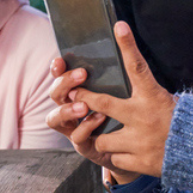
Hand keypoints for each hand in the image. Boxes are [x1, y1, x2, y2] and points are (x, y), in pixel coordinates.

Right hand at [45, 59, 138, 179]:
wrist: (137, 147)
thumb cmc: (128, 114)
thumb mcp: (121, 92)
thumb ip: (114, 77)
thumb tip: (118, 45)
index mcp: (77, 93)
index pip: (60, 78)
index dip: (57, 69)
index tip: (61, 60)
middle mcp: (70, 110)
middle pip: (55, 95)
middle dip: (64, 83)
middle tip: (82, 74)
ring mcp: (74, 129)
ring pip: (54, 119)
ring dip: (67, 110)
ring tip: (84, 104)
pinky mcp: (85, 147)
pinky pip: (77, 138)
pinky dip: (86, 127)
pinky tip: (99, 118)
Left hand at [65, 21, 175, 177]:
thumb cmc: (185, 124)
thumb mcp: (170, 102)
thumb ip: (148, 96)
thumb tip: (135, 81)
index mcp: (154, 97)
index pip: (139, 66)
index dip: (128, 45)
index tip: (119, 26)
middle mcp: (143, 117)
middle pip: (102, 103)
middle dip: (84, 99)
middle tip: (72, 95)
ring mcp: (140, 141)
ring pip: (102, 139)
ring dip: (104, 138)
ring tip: (112, 139)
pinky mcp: (140, 161)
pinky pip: (115, 160)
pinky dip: (119, 157)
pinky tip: (128, 154)